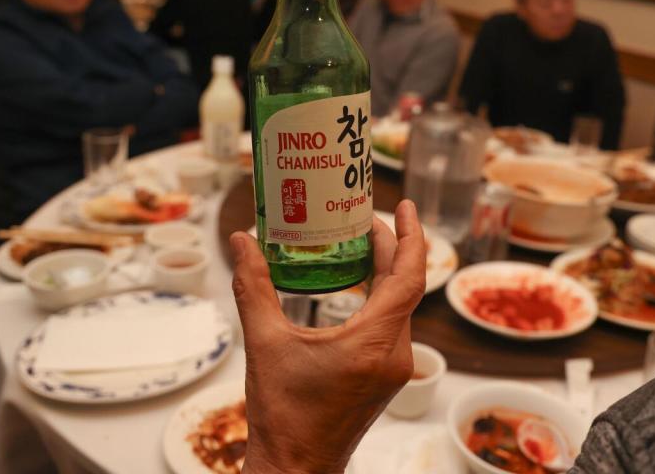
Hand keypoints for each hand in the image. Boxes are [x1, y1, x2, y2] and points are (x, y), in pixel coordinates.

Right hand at [231, 200, 426, 473]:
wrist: (297, 470)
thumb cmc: (283, 416)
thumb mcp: (265, 345)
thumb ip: (253, 288)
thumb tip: (243, 243)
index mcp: (373, 343)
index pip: (409, 277)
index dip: (412, 237)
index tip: (409, 207)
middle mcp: (395, 354)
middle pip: (406, 286)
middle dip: (390, 248)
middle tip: (364, 218)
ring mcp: (394, 368)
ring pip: (401, 306)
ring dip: (386, 273)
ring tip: (360, 244)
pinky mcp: (386, 376)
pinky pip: (393, 325)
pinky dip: (381, 297)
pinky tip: (357, 285)